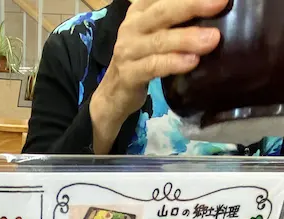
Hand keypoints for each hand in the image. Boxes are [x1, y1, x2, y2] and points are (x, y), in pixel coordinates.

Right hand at [90, 0, 228, 153]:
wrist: (113, 95)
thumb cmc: (141, 60)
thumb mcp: (155, 33)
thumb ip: (175, 20)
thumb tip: (215, 8)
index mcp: (140, 10)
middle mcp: (131, 26)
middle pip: (163, 11)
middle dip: (193, 5)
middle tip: (220, 2)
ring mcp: (128, 50)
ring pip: (159, 40)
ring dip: (187, 38)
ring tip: (213, 39)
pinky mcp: (128, 74)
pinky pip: (153, 66)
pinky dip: (173, 63)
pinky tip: (192, 62)